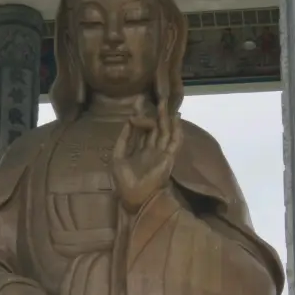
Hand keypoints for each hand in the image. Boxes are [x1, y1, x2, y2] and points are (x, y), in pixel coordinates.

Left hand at [112, 98, 182, 212]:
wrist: (134, 197)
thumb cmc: (124, 181)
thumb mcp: (118, 157)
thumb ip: (123, 139)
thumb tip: (129, 121)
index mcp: (138, 151)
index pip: (142, 130)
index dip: (140, 116)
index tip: (137, 103)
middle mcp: (151, 150)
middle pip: (155, 128)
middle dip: (155, 113)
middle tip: (156, 98)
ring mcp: (161, 154)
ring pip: (165, 132)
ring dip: (165, 118)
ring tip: (165, 103)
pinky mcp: (168, 158)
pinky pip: (174, 142)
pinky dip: (176, 130)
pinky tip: (176, 118)